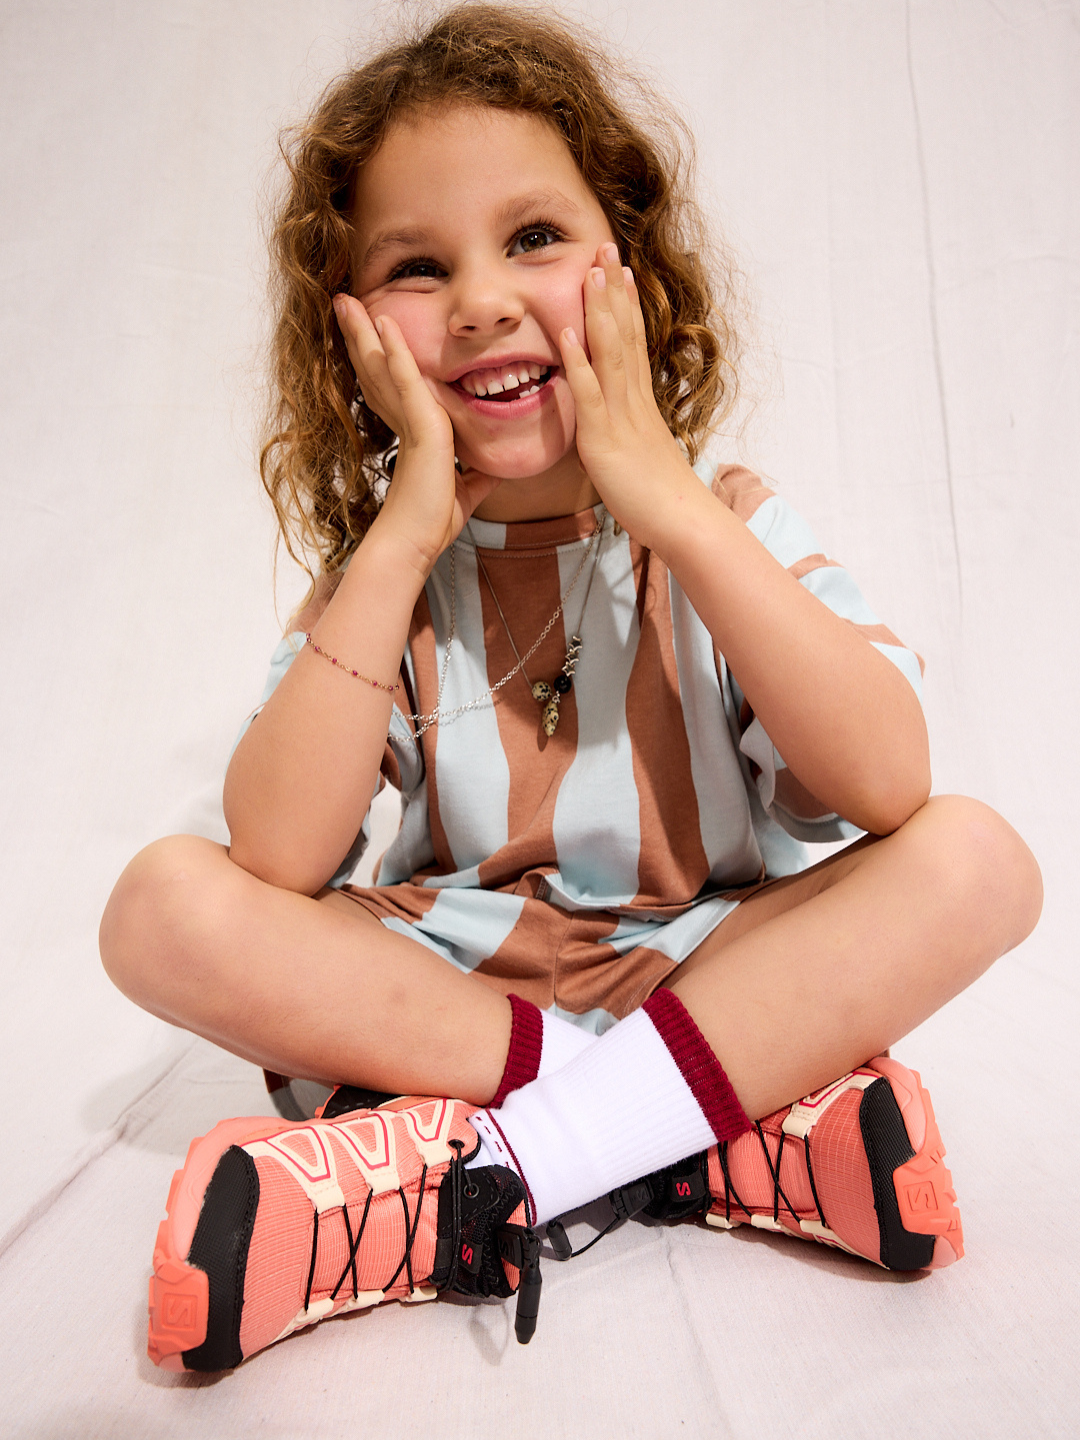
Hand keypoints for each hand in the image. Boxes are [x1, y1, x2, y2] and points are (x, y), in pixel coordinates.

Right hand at [333, 295, 501, 572]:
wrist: (415, 544)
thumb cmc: (432, 524)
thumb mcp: (464, 492)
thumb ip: (476, 477)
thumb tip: (492, 470)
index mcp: (412, 433)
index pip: (391, 386)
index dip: (379, 358)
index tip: (370, 331)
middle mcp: (402, 422)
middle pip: (376, 368)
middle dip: (360, 335)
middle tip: (344, 303)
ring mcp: (408, 422)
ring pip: (382, 366)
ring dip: (365, 331)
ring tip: (346, 299)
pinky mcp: (420, 427)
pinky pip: (406, 381)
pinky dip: (396, 351)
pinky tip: (384, 322)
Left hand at [557, 244, 692, 546]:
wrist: (684, 522)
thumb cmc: (664, 499)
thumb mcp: (644, 456)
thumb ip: (631, 435)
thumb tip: (625, 429)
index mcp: (640, 404)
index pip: (634, 343)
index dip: (626, 305)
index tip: (619, 270)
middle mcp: (632, 401)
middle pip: (625, 334)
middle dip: (613, 289)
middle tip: (605, 246)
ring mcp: (620, 417)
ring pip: (610, 352)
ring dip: (599, 309)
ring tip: (590, 269)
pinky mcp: (604, 440)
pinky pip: (590, 394)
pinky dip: (578, 361)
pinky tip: (568, 331)